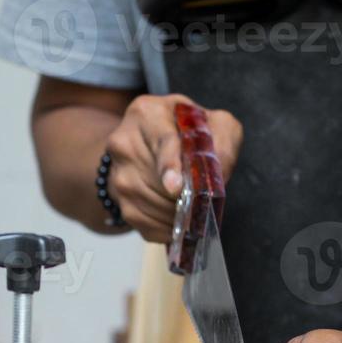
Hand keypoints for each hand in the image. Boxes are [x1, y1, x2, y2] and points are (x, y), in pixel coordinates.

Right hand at [104, 94, 241, 243]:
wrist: (151, 146)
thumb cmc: (188, 132)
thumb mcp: (212, 122)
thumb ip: (223, 138)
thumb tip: (219, 172)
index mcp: (148, 114)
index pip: (161, 141)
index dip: (169, 166)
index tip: (175, 188)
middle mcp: (124, 142)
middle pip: (157, 180)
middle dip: (185, 197)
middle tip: (204, 201)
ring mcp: (118, 173)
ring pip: (151, 206)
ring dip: (179, 215)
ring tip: (193, 209)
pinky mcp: (118, 200)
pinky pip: (145, 224)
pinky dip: (167, 228)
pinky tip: (179, 221)